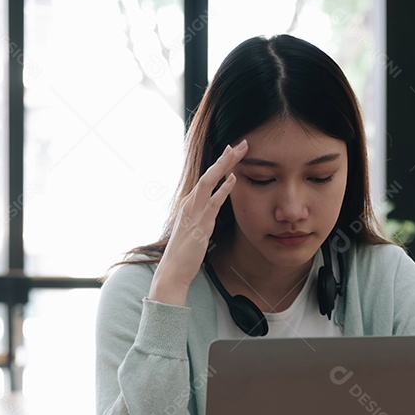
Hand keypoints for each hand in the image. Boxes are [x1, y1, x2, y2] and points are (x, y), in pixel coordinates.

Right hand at [149, 139, 248, 306]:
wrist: (173, 270)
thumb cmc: (185, 253)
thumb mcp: (195, 229)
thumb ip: (203, 217)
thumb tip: (213, 210)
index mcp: (189, 203)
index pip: (206, 177)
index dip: (220, 163)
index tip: (233, 151)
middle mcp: (189, 203)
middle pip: (209, 173)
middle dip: (225, 157)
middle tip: (242, 144)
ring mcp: (194, 212)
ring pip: (209, 181)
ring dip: (224, 166)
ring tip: (238, 151)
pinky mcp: (200, 223)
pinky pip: (213, 202)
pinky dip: (223, 189)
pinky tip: (233, 179)